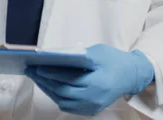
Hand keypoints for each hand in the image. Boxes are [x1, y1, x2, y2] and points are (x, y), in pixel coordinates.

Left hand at [26, 44, 153, 115]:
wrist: (131, 75)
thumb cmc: (113, 59)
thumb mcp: (97, 52)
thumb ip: (78, 56)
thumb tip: (54, 58)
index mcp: (97, 82)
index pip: (68, 79)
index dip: (51, 73)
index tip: (37, 66)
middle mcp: (94, 98)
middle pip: (63, 92)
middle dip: (45, 81)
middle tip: (31, 71)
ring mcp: (92, 106)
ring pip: (64, 101)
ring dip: (48, 90)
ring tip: (36, 77)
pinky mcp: (91, 110)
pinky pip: (69, 106)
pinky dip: (57, 96)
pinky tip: (48, 86)